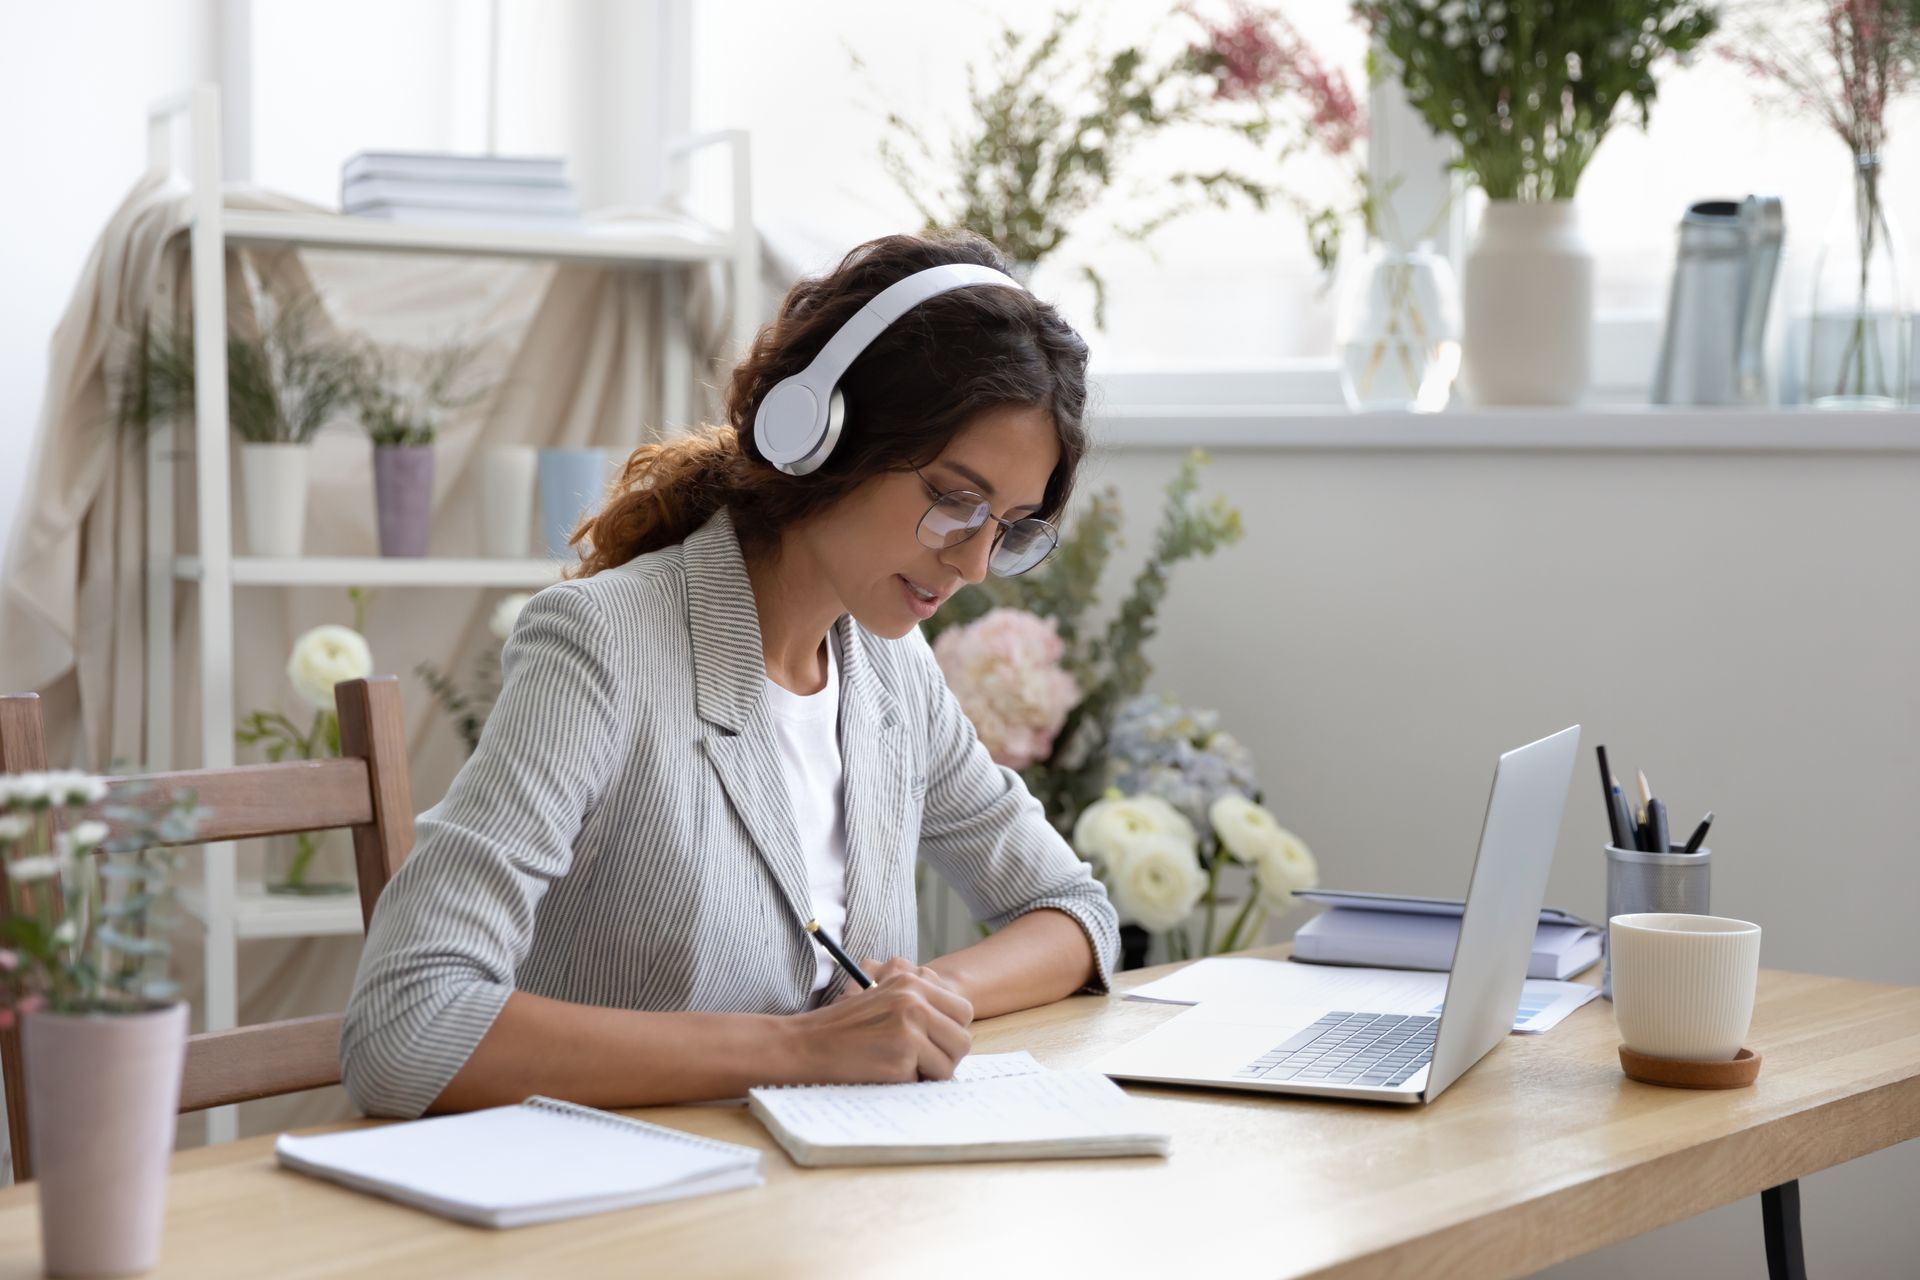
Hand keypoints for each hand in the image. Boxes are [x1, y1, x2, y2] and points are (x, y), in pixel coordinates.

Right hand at [788, 964, 973, 1083]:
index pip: (963, 1010)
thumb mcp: (882, 1000)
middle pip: (963, 1039)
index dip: (951, 1032)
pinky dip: (909, 1084)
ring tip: (899, 1068)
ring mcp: (910, 1026)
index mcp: (912, 982)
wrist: (803, 1046)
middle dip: (946, 1058)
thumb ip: (919, 1006)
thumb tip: (958, 1030)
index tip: (932, 1043)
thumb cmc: (842, 1030)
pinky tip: (883, 1074)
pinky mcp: (902, 1054)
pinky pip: (927, 1081)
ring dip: (929, 1075)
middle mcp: (915, 999)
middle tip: (919, 1063)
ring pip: (950, 1064)